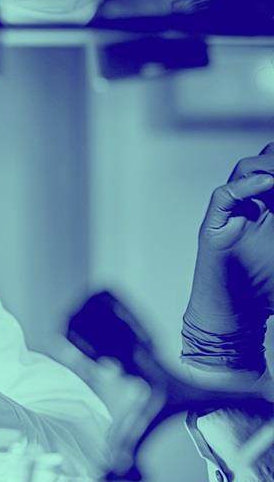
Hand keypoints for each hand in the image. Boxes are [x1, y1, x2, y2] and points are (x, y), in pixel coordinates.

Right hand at [182, 145, 273, 372]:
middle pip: (263, 162)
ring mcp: (231, 214)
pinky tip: (266, 185)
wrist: (235, 319)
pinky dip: (243, 187)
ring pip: (244, 172)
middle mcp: (251, 205)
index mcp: (271, 207)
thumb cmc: (264, 292)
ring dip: (267, 167)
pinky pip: (223, 197)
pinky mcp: (214, 228)